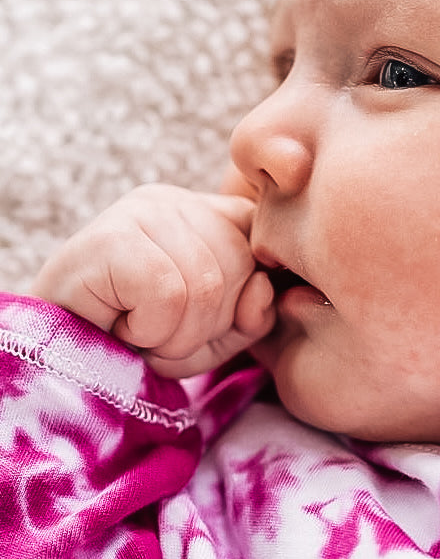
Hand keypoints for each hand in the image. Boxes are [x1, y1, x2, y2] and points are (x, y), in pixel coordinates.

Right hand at [32, 184, 274, 376]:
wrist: (56, 359)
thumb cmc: (136, 342)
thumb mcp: (212, 334)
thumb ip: (254, 312)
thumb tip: (264, 287)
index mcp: (201, 211)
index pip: (258, 243)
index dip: (242, 296)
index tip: (199, 320)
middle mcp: (173, 200)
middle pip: (238, 265)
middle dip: (206, 323)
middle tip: (158, 332)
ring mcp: (141, 211)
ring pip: (205, 284)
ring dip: (174, 334)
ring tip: (137, 330)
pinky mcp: (112, 237)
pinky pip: (167, 294)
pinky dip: (148, 330)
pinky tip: (120, 325)